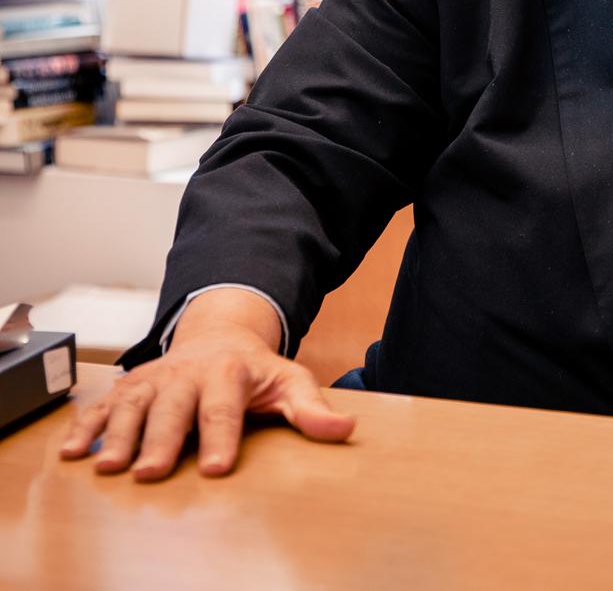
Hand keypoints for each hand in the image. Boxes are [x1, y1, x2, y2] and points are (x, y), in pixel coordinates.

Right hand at [59, 288, 354, 480]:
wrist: (221, 335)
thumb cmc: (255, 370)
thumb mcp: (289, 381)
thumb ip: (312, 409)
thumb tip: (344, 430)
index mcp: (228, 372)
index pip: (224, 408)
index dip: (220, 436)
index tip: (215, 467)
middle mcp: (187, 374)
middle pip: (173, 408)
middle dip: (161, 439)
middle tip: (150, 472)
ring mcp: (156, 379)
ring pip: (133, 405)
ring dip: (118, 434)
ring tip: (108, 466)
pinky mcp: (131, 386)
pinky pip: (103, 404)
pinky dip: (85, 424)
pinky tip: (73, 451)